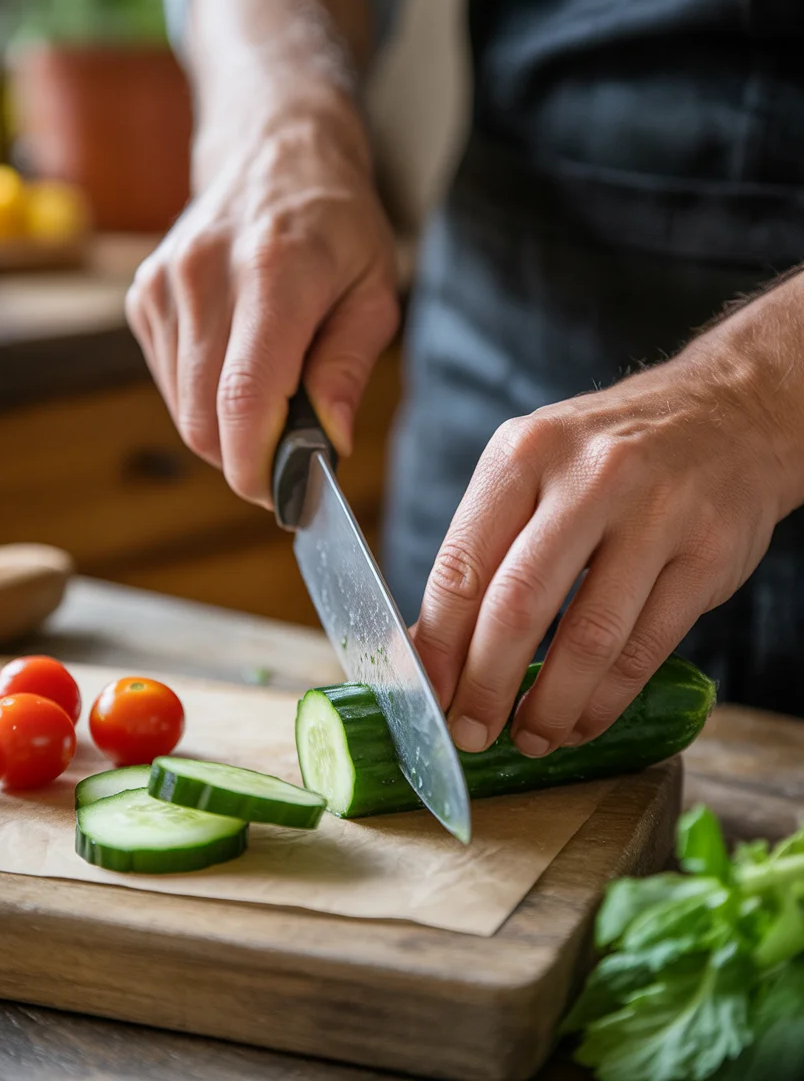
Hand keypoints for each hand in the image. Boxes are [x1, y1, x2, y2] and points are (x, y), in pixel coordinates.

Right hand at [125, 105, 398, 505]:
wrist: (273, 151)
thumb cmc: (337, 227)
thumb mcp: (375, 291)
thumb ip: (349, 369)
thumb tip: (327, 444)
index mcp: (276, 273)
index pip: (246, 399)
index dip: (259, 468)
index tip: (287, 497)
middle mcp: (206, 276)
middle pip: (205, 421)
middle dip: (247, 461)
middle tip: (291, 458)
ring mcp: (165, 285)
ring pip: (183, 412)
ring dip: (227, 432)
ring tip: (272, 398)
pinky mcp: (144, 297)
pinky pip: (170, 384)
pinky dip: (205, 400)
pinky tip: (238, 365)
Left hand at [413, 330, 798, 756]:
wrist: (727, 415)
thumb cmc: (609, 457)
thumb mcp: (535, 470)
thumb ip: (485, 548)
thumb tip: (431, 645)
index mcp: (524, 454)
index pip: (462, 564)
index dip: (439, 645)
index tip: (427, 695)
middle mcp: (588, 477)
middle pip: (518, 605)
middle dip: (484, 686)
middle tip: (470, 733)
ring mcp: (656, 514)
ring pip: (589, 638)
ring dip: (549, 706)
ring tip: (528, 739)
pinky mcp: (708, 555)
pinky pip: (646, 649)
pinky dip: (606, 701)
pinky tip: (581, 721)